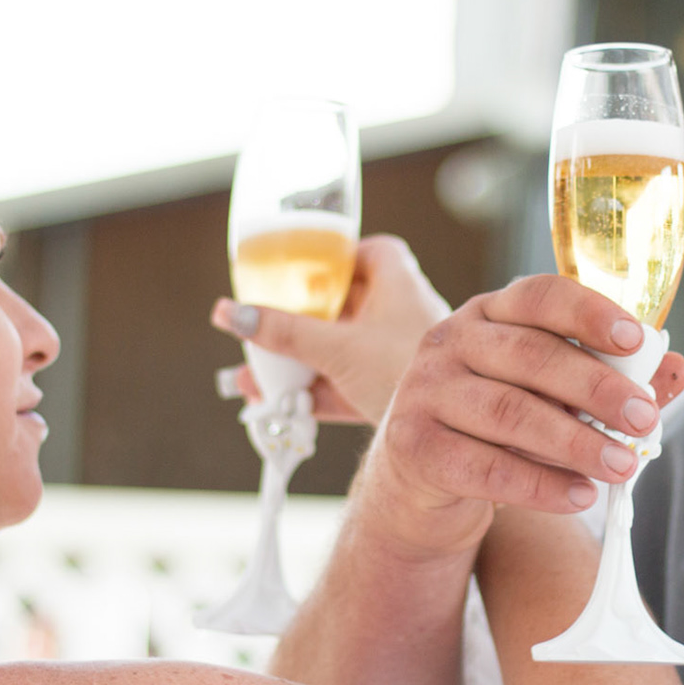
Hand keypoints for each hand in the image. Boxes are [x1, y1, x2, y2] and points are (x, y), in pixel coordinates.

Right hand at [212, 235, 451, 423]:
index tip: (299, 269)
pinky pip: (347, 382)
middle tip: (262, 329)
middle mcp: (401, 310)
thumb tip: (228, 313)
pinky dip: (316, 392)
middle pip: (342, 304)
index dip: (334, 257)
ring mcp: (398, 351)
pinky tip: (277, 407)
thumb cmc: (407, 370)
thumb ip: (282, 331)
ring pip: (341, 348)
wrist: (455, 433)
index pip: (366, 251)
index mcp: (397, 280)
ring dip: (299, 362)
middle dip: (298, 321)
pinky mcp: (394, 389)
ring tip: (253, 378)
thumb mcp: (336, 347)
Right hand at [358, 275, 683, 560]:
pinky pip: (484, 467)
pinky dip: (539, 485)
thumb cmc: (500, 428)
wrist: (421, 482)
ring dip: (574, 443)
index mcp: (490, 312)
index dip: (589, 313)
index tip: (637, 339)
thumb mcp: (551, 397)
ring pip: (508, 414)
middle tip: (644, 420)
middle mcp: (450, 340)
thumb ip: (610, 380)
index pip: (540, 296)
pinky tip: (579, 496)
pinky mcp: (411, 446)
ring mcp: (424, 391)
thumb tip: (674, 370)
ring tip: (622, 466)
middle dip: (596, 389)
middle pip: (529, 356)